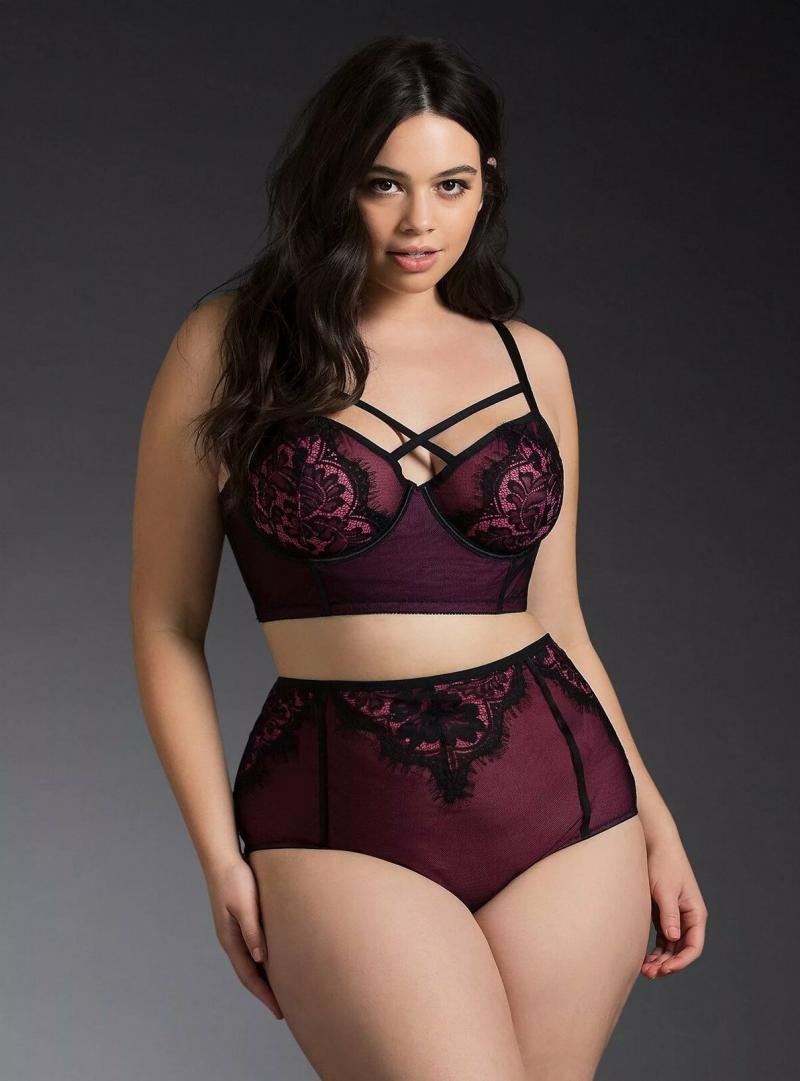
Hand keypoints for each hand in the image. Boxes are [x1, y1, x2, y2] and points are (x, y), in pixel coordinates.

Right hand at [205, 856, 284, 1018]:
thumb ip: (253, 931)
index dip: (264, 995)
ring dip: (263, 978)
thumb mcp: (245, 905)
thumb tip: (261, 959)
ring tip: (280, 991)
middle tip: (283, 1010)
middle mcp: (231, 940)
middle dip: (264, 993)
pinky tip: (273, 961)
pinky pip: (252, 949)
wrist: (222, 859)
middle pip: (249, 974)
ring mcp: (234, 932)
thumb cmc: (235, 879)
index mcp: (230, 940)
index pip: (249, 976)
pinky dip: (262, 961)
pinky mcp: (239, 922)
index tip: (279, 1011)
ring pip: (250, 962)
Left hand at [642, 833, 707, 979]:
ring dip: (660, 960)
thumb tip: (673, 937)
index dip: (681, 962)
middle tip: (649, 973)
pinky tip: (643, 958)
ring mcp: (675, 916)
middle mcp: (688, 918)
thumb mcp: (665, 890)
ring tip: (644, 970)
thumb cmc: (662, 864)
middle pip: (681, 950)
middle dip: (668, 964)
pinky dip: (654, 949)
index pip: (693, 946)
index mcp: (695, 913)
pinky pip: (661, 938)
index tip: (665, 969)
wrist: (654, 843)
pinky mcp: (662, 913)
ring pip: (670, 947)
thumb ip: (669, 914)